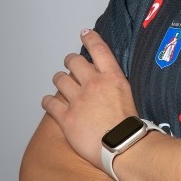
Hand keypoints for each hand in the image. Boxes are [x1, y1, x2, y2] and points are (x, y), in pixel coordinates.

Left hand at [41, 29, 137, 168]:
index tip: (85, 33)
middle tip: (70, 66)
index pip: (99, 49)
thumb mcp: (130, 97)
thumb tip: (110, 84)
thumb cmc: (132, 128)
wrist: (124, 147)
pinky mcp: (66, 117)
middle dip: (70, 62)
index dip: (90, 38)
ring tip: (61, 85)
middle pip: (74, 61)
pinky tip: (49, 103)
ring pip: (60, 80)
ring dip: (59, 81)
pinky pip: (50, 103)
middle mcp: (93, 83)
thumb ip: (116, 86)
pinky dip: (48, 102)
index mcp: (113, 78)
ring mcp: (78, 100)